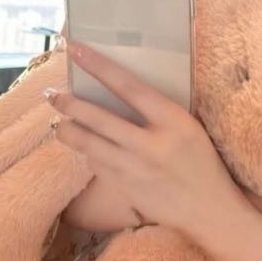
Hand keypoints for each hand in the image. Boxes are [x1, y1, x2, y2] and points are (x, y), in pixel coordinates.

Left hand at [50, 42, 238, 234]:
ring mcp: (135, 169)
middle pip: (99, 118)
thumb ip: (156, 112)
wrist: (208, 210)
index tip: (76, 50)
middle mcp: (151, 144)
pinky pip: (95, 165)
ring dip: (67, 131)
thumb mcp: (188, 127)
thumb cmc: (200, 162)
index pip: (129, 86)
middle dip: (70, 104)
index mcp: (173, 121)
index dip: (100, 66)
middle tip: (53, 95)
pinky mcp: (124, 189)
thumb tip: (116, 91)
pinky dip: (86, 154)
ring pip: (88, 145)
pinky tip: (84, 148)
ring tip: (59, 123)